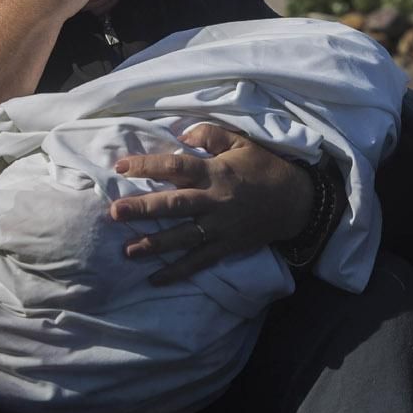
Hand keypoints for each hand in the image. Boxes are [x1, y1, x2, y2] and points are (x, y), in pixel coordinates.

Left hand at [108, 123, 313, 284]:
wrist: (297, 202)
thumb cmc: (265, 168)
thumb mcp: (242, 142)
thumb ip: (211, 135)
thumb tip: (181, 133)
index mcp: (216, 172)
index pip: (176, 167)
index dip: (148, 166)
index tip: (121, 166)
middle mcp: (214, 201)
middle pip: (174, 204)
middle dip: (143, 208)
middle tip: (115, 213)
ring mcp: (220, 227)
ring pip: (182, 237)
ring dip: (154, 244)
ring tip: (127, 250)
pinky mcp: (226, 247)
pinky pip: (199, 261)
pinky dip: (178, 272)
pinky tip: (155, 278)